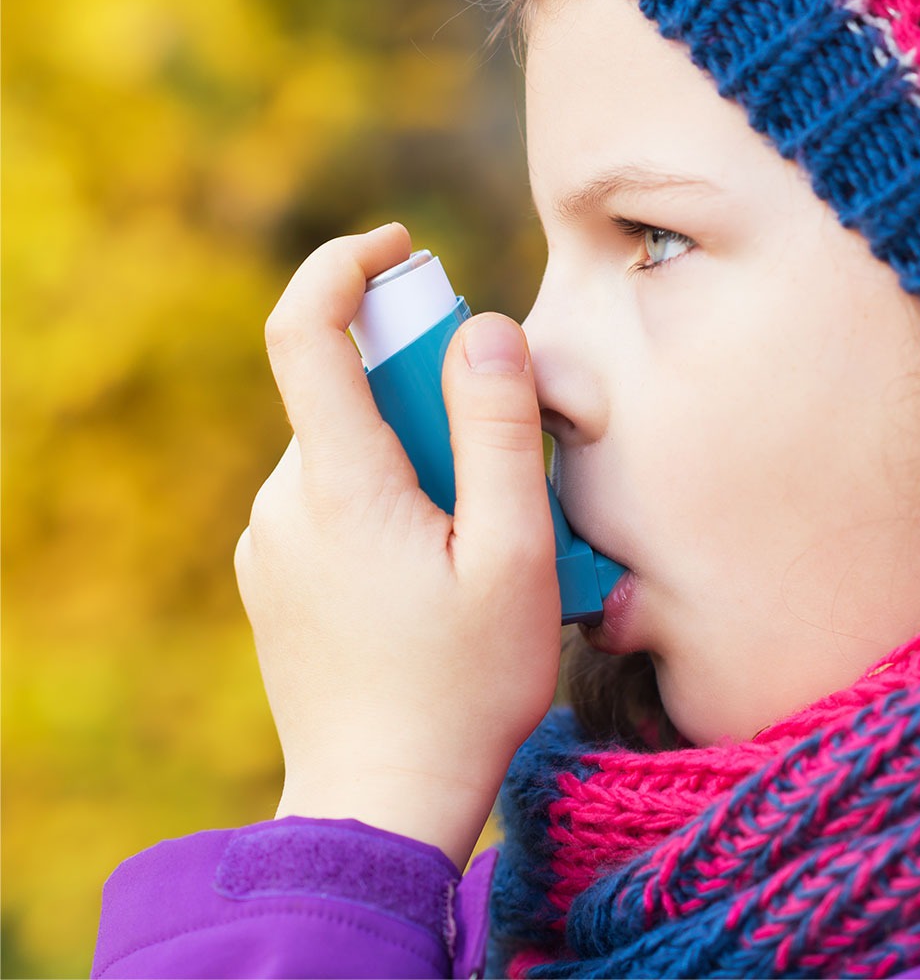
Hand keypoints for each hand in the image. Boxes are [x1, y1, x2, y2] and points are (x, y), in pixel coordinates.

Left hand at [234, 224, 560, 866]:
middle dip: (427, 387)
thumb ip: (499, 429)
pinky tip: (439, 566)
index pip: (304, 329)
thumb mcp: (513, 554)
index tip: (404, 247)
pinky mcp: (277, 575)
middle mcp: (286, 500)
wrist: (380, 805)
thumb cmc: (463, 685)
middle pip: (348, 390)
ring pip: (349, 447)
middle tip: (504, 451)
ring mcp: (273, 541)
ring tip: (481, 535)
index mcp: (339, 484)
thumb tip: (485, 328)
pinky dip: (391, 493)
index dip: (347, 265)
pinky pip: (335, 496)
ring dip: (416, 451)